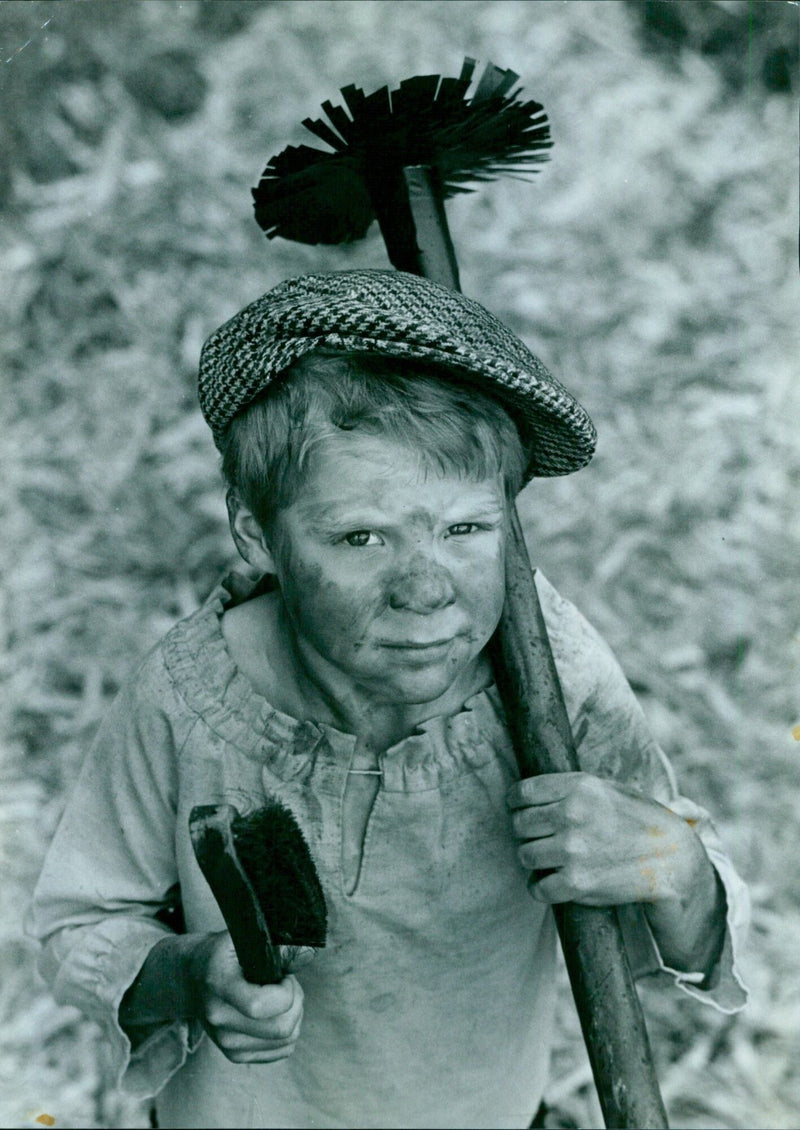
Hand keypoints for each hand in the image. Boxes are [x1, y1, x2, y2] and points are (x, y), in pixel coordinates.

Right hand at [189, 932, 303, 1063]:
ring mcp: (226, 1043)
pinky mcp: (235, 1055)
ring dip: (295, 1014)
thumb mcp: (242, 936)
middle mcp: (219, 1020)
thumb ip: (273, 944)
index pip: (259, 1005)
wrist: (192, 978)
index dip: (285, 991)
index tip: (283, 975)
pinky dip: (289, 1030)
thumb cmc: (223, 953)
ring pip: (287, 1040)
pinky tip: (276, 1012)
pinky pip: (283, 1050)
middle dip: (296, 1002)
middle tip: (286, 983)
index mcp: (218, 985)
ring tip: (280, 995)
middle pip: (281, 1027)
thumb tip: (307, 954)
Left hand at [507, 771, 707, 907]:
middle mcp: (571, 814)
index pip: (522, 793)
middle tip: (540, 838)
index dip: (517, 804)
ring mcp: (572, 849)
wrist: (671, 858)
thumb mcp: (606, 789)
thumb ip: (569, 789)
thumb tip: (528, 793)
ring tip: (549, 860)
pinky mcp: (577, 882)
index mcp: (578, 787)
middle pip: (519, 825)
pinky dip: (540, 888)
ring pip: (525, 855)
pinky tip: (552, 883)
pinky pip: (537, 887)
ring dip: (533, 860)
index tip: (520, 810)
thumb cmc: (637, 820)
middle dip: (526, 833)